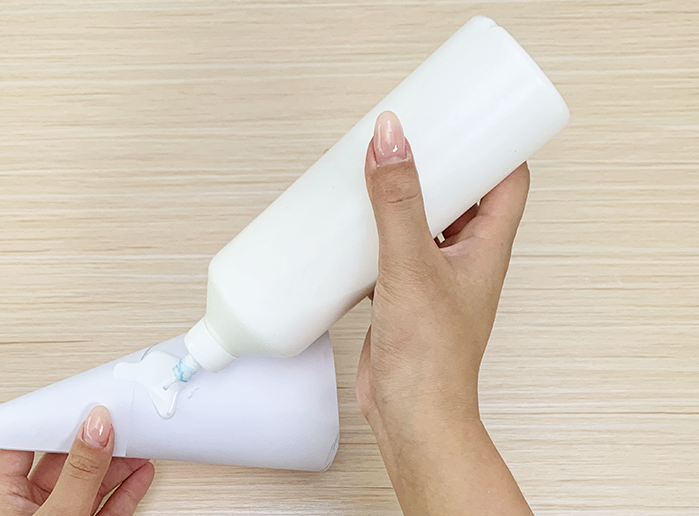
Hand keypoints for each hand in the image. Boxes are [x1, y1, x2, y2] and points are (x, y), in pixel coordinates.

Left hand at [0, 406, 154, 515]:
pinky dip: (128, 489)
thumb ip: (79, 474)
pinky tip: (141, 472)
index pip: (20, 445)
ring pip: (91, 483)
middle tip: (113, 416)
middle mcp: (31, 509)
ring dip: (117, 462)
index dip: (44, 419)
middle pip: (64, 461)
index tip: (71, 399)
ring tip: (137, 440)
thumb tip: (96, 428)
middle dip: (92, 438)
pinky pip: (109, 506)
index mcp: (6, 500)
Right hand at [356, 111, 532, 514]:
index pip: (507, 180)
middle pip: (462, 195)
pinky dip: (374, 234)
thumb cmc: (431, 356)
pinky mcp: (404, 295)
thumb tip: (392, 138)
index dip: (492, 144)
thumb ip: (398, 201)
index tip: (462, 117)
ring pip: (424, 223)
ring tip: (372, 173)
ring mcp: (435, 278)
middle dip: (436, 165)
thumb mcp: (410, 263)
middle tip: (405, 138)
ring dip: (402, 199)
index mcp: (487, 246)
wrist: (411, 416)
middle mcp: (466, 259)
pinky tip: (348, 228)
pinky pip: (392, 251)